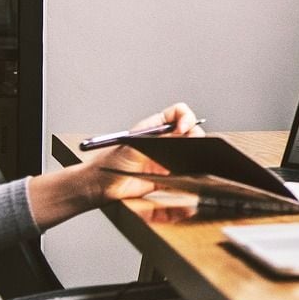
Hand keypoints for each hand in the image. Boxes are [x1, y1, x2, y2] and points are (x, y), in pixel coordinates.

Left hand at [88, 102, 205, 203]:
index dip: (186, 118)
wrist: (103, 186)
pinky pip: (187, 173)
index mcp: (156, 126)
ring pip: (192, 151)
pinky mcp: (169, 176)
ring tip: (188, 160)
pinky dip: (191, 173)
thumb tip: (177, 132)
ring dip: (195, 154)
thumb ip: (155, 137)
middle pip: (191, 131)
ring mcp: (169, 158)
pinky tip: (186, 174)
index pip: (179, 113)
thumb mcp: (133, 144)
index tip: (184, 128)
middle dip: (195, 136)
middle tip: (191, 146)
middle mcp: (165, 140)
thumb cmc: (110, 161)